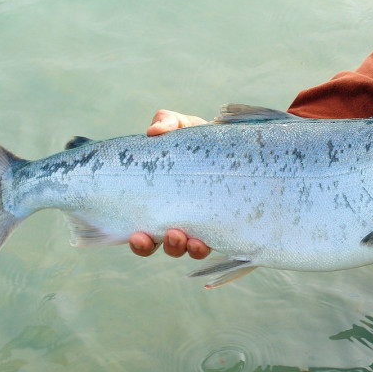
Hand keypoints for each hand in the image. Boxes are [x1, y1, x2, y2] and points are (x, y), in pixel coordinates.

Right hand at [129, 109, 211, 258]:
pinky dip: (205, 245)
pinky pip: (212, 242)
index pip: (143, 230)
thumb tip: (154, 131)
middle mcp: (176, 218)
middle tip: (169, 236)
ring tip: (186, 238)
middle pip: (161, 245)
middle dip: (163, 246)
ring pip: (186, 248)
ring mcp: (199, 224)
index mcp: (160, 202)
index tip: (137, 235)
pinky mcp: (222, 224)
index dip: (139, 240)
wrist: (235, 145)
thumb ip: (167, 123)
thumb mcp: (182, 127)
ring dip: (183, 248)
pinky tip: (204, 241)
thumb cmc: (200, 139)